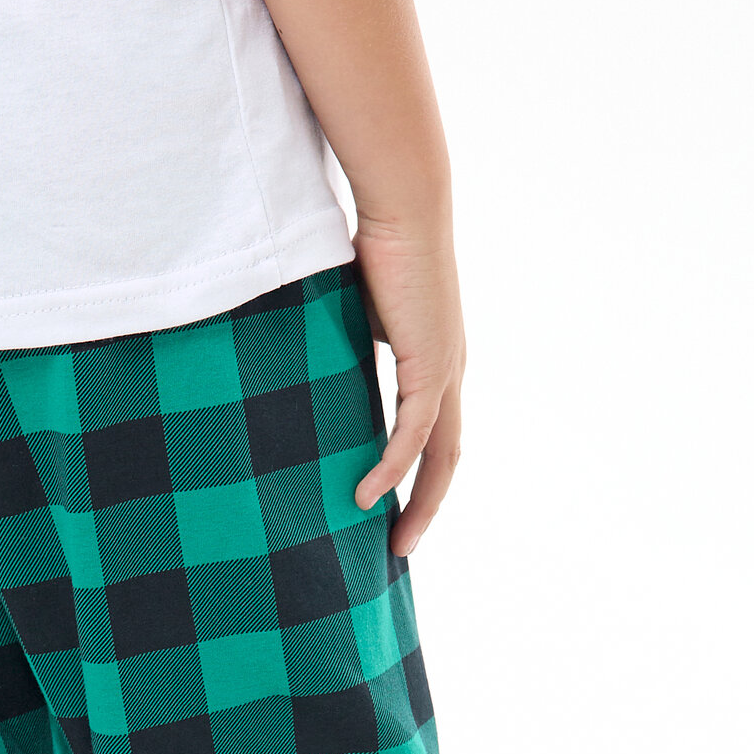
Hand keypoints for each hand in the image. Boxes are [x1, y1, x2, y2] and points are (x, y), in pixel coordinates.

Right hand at [352, 227, 465, 556]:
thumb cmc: (372, 246)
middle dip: (425, 507)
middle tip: (399, 548)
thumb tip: (303, 373)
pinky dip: (392, 469)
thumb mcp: (352, 316)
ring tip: (393, 542)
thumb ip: (341, 352)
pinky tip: (366, 498)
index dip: (416, 476)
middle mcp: (449, 372)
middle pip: (445, 460)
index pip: (432, 435)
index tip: (390, 508)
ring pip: (439, 458)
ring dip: (419, 504)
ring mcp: (447, 372)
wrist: (402, 206)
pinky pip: (413, 434)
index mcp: (434, 362)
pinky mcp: (433, 366)